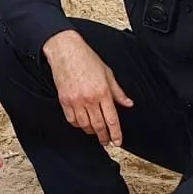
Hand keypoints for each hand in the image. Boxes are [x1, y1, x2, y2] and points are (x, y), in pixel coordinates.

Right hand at [43, 30, 133, 146]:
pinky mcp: (64, 101)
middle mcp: (89, 99)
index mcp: (102, 92)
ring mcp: (75, 101)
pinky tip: (83, 124)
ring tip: (96, 132)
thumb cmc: (87, 59)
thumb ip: (118, 92)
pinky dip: (78, 125)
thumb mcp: (108, 73)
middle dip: (104, 137)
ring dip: (92, 132)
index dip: (116, 133)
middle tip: (107, 142)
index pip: (111, 119)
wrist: (66, 51)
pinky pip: (72, 120)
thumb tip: (128, 103)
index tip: (118, 142)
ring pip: (85, 125)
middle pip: (98, 126)